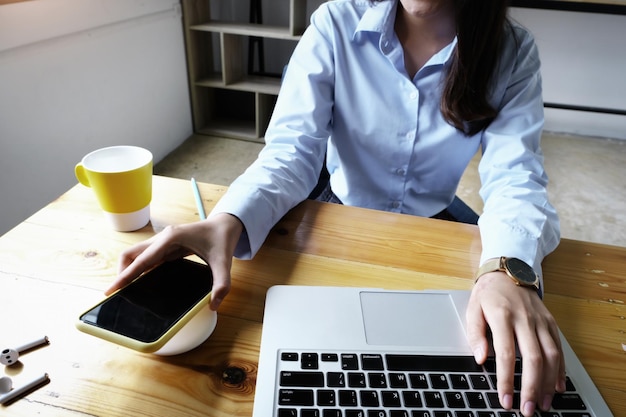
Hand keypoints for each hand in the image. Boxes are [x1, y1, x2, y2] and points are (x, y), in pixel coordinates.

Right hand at [105, 213, 243, 310]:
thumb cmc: (222, 240)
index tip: (111, 289)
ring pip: (137, 256)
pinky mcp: (166, 246)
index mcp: (171, 239)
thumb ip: (221, 284)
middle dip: (122, 273)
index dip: (125, 276)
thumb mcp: (224, 263)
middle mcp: (162, 238)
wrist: (225, 225)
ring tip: (126, 291)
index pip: (141, 260)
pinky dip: (140, 270)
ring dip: (130, 271)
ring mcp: (163, 241)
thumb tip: (214, 305)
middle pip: (131, 255)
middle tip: (119, 294)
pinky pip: (147, 258)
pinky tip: (142, 283)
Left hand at [466, 272, 566, 416]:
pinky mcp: (550, 322)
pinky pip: (559, 348)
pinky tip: (558, 386)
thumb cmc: (488, 293)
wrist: (509, 270)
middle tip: (527, 409)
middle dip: (531, 387)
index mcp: (502, 316)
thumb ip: (475, 334)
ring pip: (550, 355)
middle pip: (532, 358)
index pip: (506, 353)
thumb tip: (480, 358)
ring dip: (549, 383)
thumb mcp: (473, 308)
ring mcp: (540, 321)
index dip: (506, 379)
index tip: (505, 398)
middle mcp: (524, 319)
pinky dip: (560, 369)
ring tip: (544, 403)